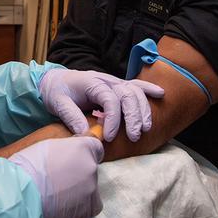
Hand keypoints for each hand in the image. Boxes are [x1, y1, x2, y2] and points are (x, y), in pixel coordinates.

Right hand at [8, 136, 103, 217]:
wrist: (21, 192)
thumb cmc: (28, 166)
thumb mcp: (47, 146)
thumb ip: (66, 149)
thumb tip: (72, 152)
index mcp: (83, 148)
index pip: (96, 148)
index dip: (86, 154)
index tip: (78, 160)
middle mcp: (91, 169)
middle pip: (92, 172)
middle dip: (80, 175)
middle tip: (60, 180)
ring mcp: (91, 192)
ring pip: (90, 192)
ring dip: (79, 193)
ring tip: (58, 195)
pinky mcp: (86, 211)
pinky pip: (85, 209)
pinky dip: (75, 209)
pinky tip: (59, 206)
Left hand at [38, 69, 164, 140]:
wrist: (56, 81)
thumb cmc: (57, 92)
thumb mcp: (58, 103)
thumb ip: (70, 116)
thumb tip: (86, 133)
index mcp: (91, 82)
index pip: (109, 99)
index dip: (113, 119)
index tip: (109, 137)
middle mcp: (105, 80)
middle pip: (127, 94)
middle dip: (133, 116)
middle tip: (134, 137)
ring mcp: (113, 82)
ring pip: (135, 91)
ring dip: (143, 110)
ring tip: (144, 129)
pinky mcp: (117, 86)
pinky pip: (136, 85)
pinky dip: (148, 89)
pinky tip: (161, 95)